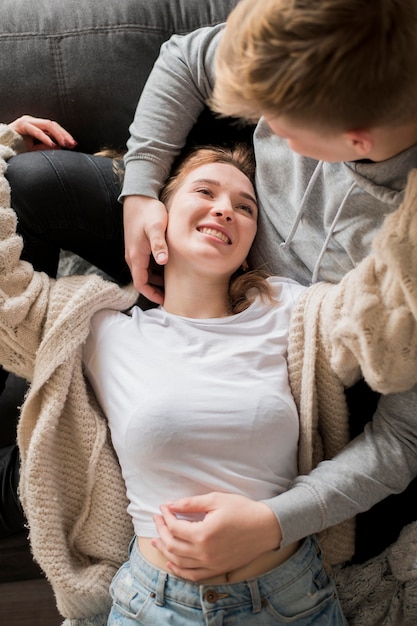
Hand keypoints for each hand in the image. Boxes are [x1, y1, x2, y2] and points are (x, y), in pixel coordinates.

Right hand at [9, 115, 76, 150]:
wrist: (3, 148)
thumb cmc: (18, 149)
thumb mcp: (36, 149)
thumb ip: (47, 146)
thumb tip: (61, 146)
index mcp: (37, 125)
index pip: (55, 128)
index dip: (65, 135)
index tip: (74, 144)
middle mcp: (33, 121)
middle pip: (53, 125)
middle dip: (64, 134)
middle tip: (73, 144)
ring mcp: (27, 121)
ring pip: (47, 125)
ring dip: (58, 135)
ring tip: (65, 144)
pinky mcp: (21, 125)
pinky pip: (36, 131)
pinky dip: (45, 137)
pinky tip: (52, 144)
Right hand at [123, 195, 167, 302]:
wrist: (138, 197)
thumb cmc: (148, 211)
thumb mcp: (156, 227)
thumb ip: (159, 244)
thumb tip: (162, 262)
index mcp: (136, 256)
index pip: (140, 283)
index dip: (151, 295)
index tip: (164, 301)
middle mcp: (133, 256)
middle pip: (143, 280)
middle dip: (156, 290)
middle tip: (173, 294)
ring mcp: (135, 251)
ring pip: (145, 273)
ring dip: (156, 280)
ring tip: (174, 283)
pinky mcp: (139, 246)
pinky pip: (146, 264)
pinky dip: (156, 270)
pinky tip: (170, 267)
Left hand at [151, 492, 281, 581]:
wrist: (266, 527)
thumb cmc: (242, 510)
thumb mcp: (216, 500)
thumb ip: (190, 503)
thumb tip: (170, 505)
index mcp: (203, 534)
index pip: (175, 528)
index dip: (166, 516)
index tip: (163, 507)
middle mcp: (204, 553)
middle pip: (173, 545)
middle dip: (161, 531)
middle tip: (157, 520)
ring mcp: (211, 564)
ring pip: (179, 562)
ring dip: (165, 551)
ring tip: (156, 540)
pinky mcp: (218, 570)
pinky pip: (193, 575)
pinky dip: (179, 571)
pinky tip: (171, 563)